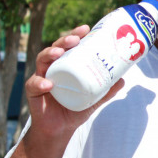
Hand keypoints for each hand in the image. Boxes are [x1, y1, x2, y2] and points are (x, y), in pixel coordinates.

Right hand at [25, 25, 124, 144]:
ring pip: (42, 60)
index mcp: (66, 65)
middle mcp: (53, 68)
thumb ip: (107, 90)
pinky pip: (34, 84)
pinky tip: (49, 83)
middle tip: (75, 39)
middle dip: (64, 40)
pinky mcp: (33, 91)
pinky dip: (41, 82)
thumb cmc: (75, 109)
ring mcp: (42, 77)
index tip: (86, 28)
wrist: (60, 129)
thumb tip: (123, 80)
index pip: (70, 46)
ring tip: (59, 53)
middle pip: (56, 48)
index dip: (76, 35)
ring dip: (50, 54)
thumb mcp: (94, 99)